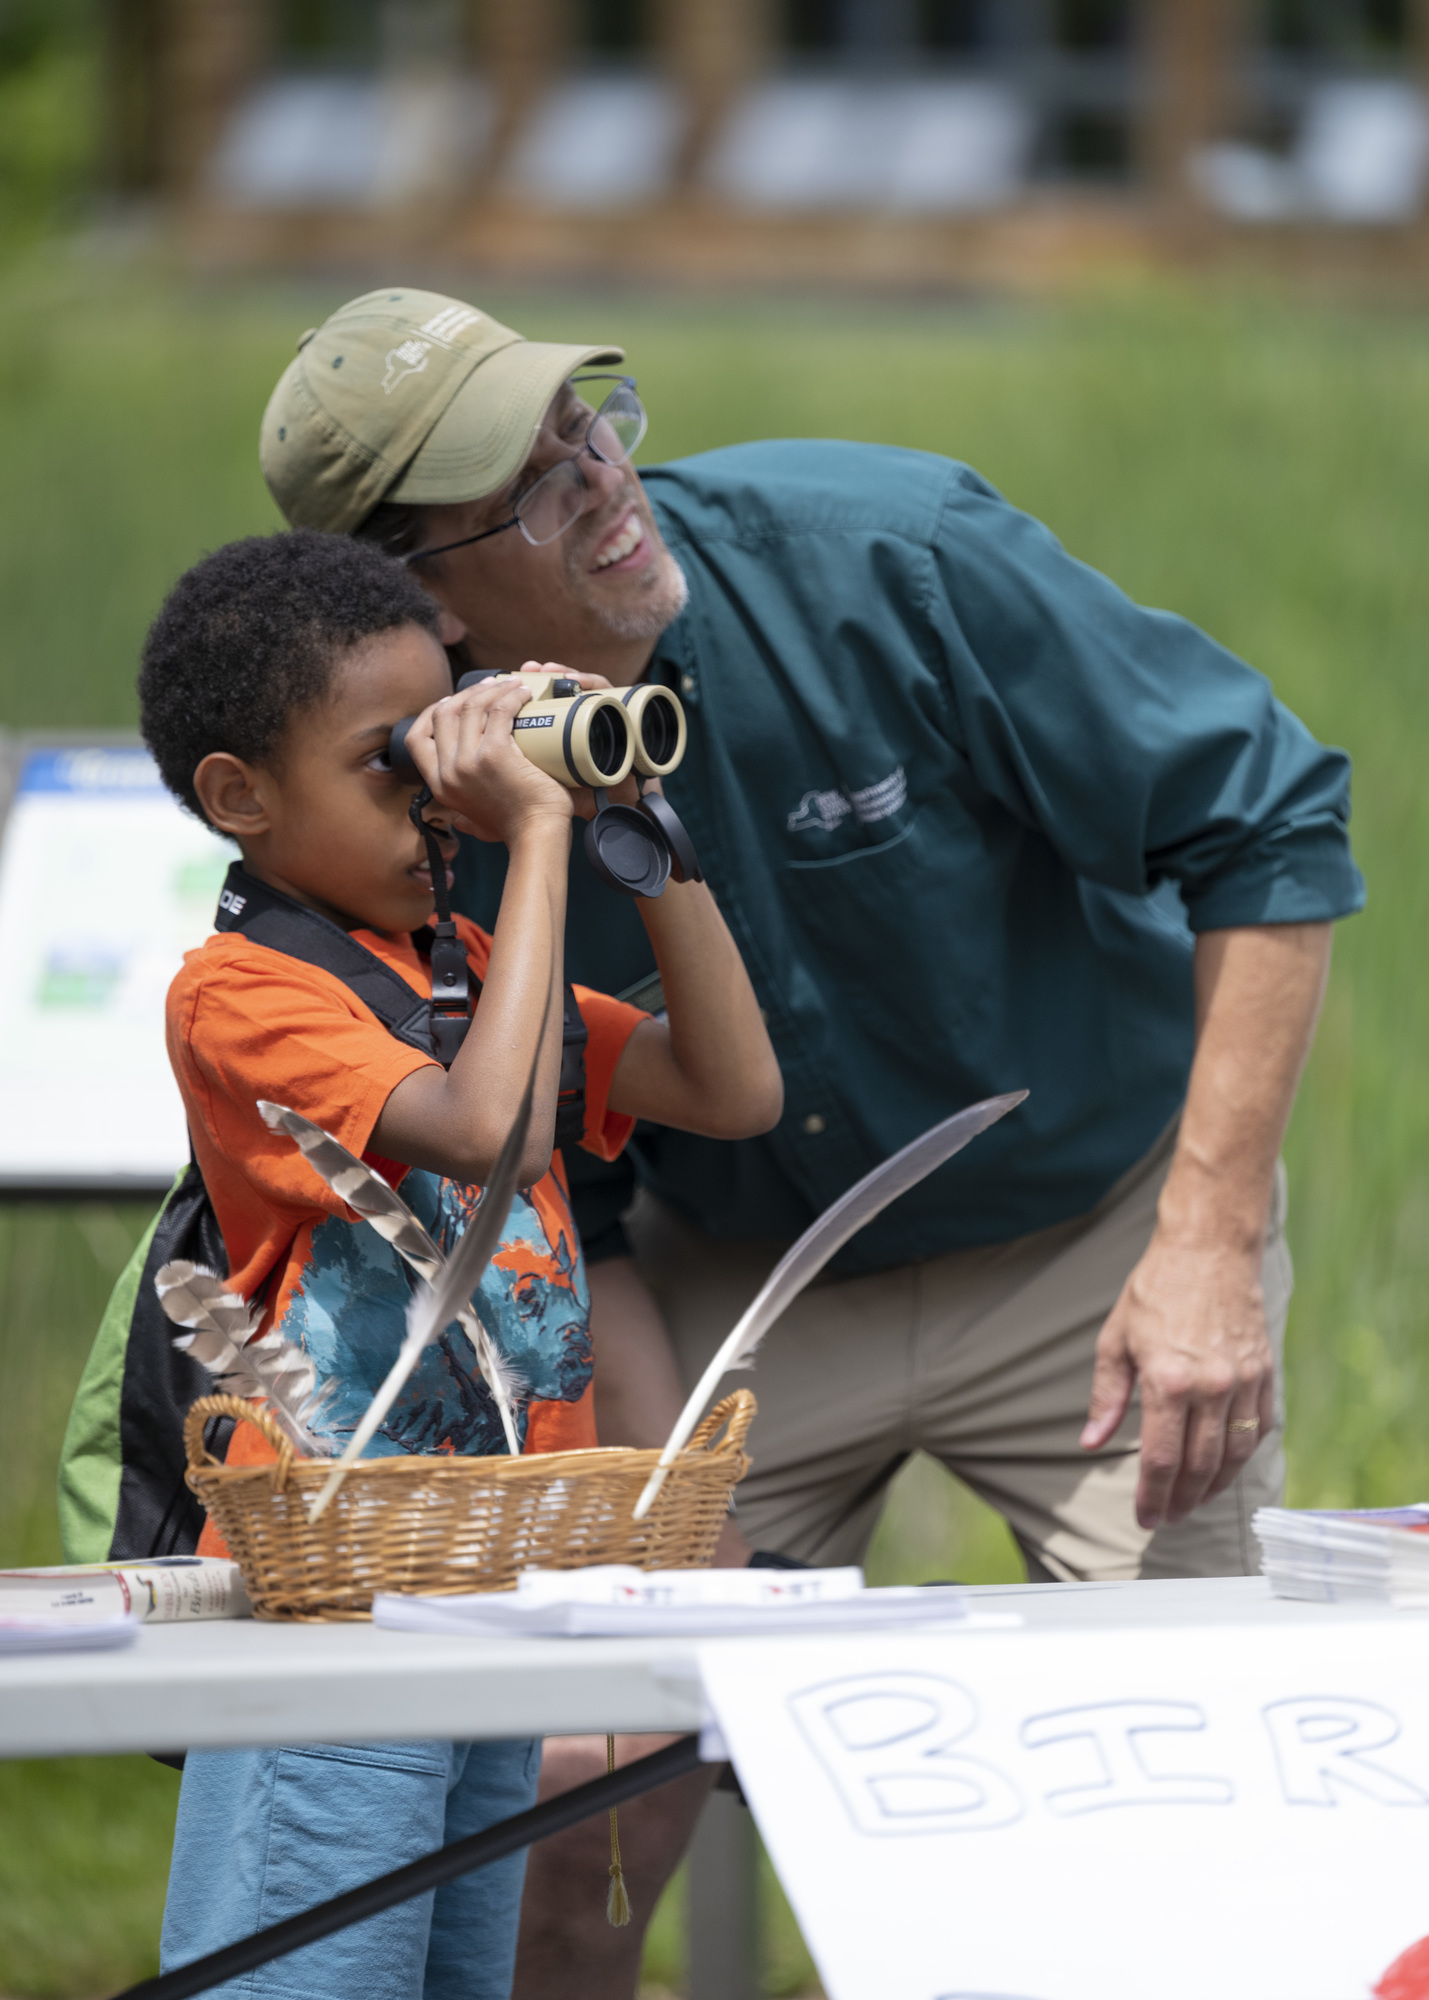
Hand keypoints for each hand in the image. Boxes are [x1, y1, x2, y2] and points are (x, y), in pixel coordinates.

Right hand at [404, 667, 573, 845]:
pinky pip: (499, 711)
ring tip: (512, 685)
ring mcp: (469, 762)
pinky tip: (524, 693)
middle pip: (443, 714)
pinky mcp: (495, 754)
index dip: (431, 713)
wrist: (537, 835)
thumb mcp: (474, 824)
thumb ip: (462, 817)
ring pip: (471, 707)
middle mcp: (448, 772)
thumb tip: (456, 819)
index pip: (416, 738)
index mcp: (439, 785)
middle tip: (490, 686)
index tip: (452, 701)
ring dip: (492, 689)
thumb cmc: (514, 828)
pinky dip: (512, 696)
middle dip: (466, 693)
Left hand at [1080, 1229, 1274, 1530]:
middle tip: (1168, 1518)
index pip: (1161, 1461)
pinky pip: (1258, 1429)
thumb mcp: (1115, 1340)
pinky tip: (1224, 1466)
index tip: (1145, 1518)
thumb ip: (1106, 1397)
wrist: (1208, 1250)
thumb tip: (1091, 1441)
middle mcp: (1211, 1387)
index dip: (1152, 1497)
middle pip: (1199, 1467)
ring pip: (1234, 1456)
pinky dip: (1242, 1456)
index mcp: (1168, 1381)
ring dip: (1213, 1487)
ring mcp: (1243, 1382)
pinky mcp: (1265, 1374)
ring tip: (1193, 1501)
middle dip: (1182, 1502)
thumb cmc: (1155, 1290)